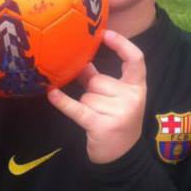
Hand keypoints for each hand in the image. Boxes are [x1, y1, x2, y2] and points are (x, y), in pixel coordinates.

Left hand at [47, 30, 145, 163]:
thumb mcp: (117, 99)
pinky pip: (77, 108)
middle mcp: (132, 98)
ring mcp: (119, 112)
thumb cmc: (117, 122)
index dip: (122, 44)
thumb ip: (100, 78)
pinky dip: (63, 103)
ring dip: (85, 105)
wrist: (122, 157)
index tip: (105, 33)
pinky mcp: (101, 125)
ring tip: (96, 118)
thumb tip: (80, 57)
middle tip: (100, 108)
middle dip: (92, 90)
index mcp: (138, 88)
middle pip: (99, 81)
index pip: (136, 59)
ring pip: (87, 96)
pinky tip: (52, 95)